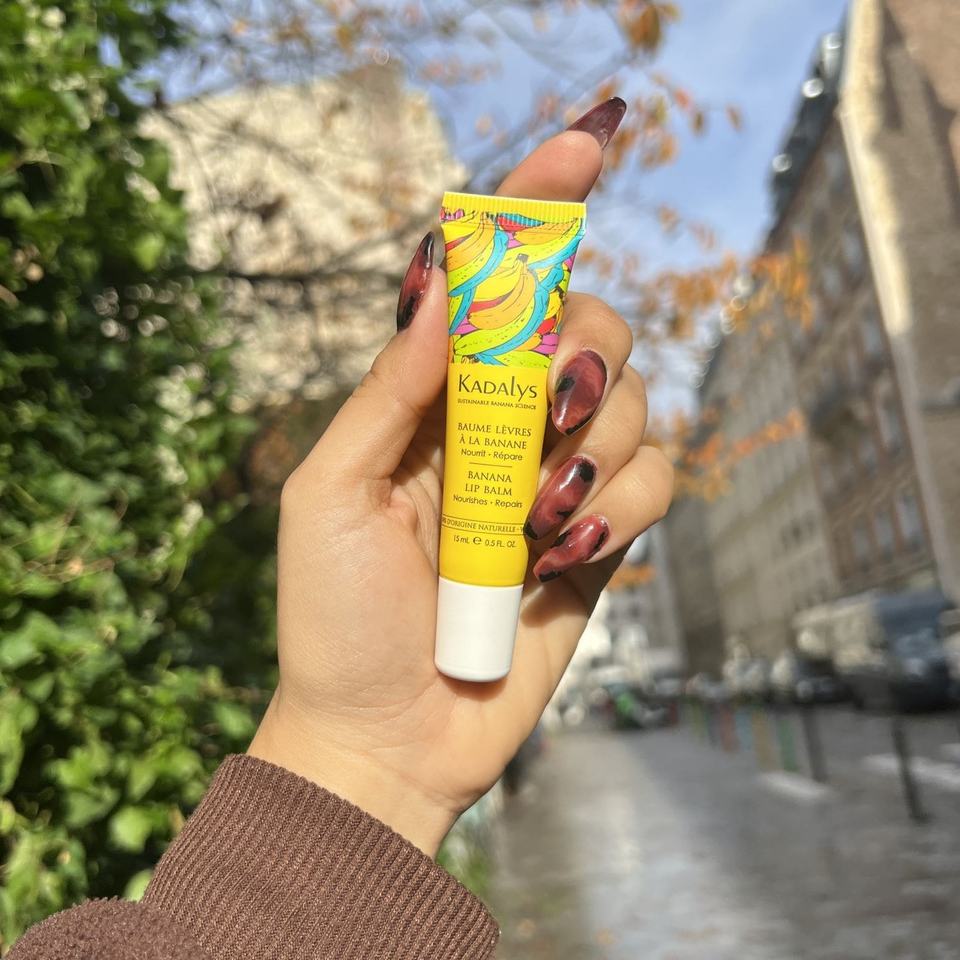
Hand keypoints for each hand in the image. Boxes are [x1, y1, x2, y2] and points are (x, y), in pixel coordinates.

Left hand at [248, 104, 673, 854]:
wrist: (388, 733)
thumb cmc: (336, 618)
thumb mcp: (332, 492)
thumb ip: (389, 388)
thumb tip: (437, 287)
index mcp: (433, 398)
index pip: (495, 283)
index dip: (538, 208)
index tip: (588, 141)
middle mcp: (503, 424)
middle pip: (586, 324)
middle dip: (581, 351)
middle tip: (546, 410)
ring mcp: (558, 476)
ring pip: (632, 397)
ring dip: (596, 445)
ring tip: (531, 522)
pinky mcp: (603, 531)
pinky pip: (658, 477)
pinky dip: (626, 502)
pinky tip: (567, 550)